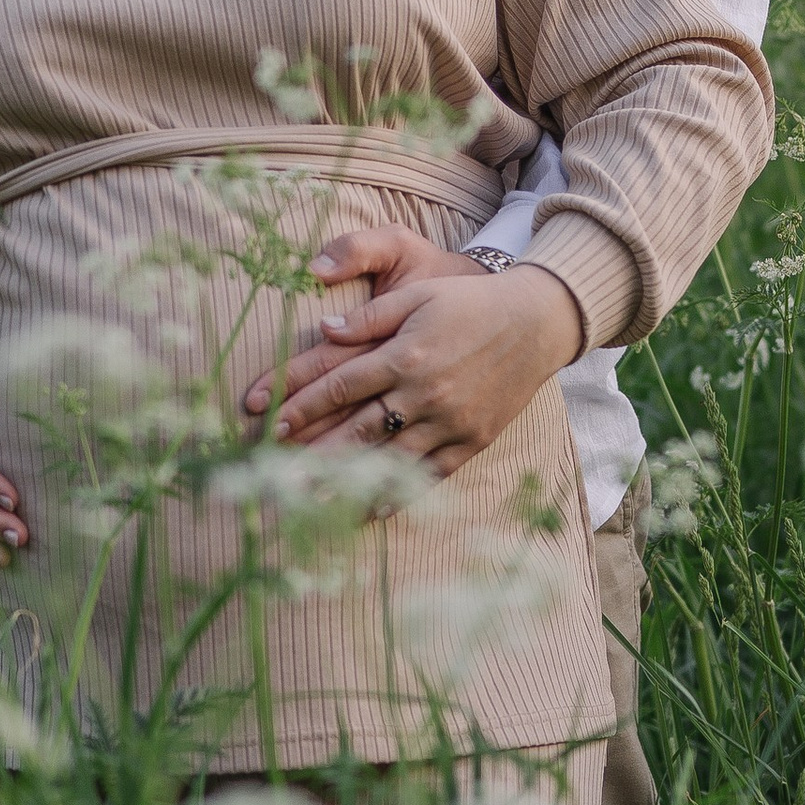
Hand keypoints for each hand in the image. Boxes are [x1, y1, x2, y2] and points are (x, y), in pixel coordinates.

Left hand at [245, 249, 584, 474]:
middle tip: (273, 476)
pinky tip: (371, 510)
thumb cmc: (470, 304)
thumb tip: (324, 330)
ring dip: (347, 482)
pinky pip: (430, 474)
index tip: (267, 421)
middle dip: (312, 454)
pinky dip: (399, 494)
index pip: (340, 385)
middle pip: (357, 430)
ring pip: (390, 459)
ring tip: (310, 501)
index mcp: (406, 355)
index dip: (300, 404)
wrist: (537, 323)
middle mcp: (424, 393)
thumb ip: (370, 316)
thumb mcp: (419, 294)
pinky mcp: (472, 440)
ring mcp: (450, 422)